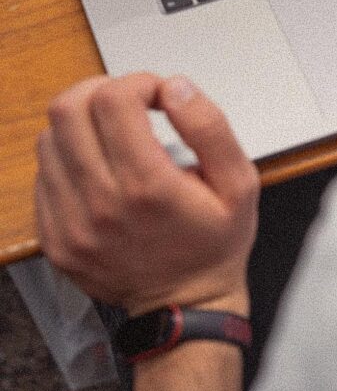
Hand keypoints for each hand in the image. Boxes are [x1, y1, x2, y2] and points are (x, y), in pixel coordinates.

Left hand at [35, 73, 259, 316]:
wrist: (185, 307)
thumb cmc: (214, 242)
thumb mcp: (240, 182)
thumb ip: (210, 126)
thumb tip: (174, 87)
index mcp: (147, 186)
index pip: (113, 99)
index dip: (138, 83)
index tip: (157, 97)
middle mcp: (100, 204)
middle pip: (68, 110)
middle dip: (101, 91)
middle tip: (128, 104)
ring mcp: (70, 225)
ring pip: (48, 139)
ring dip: (81, 124)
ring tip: (112, 134)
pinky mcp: (55, 239)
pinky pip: (43, 176)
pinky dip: (67, 157)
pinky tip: (98, 166)